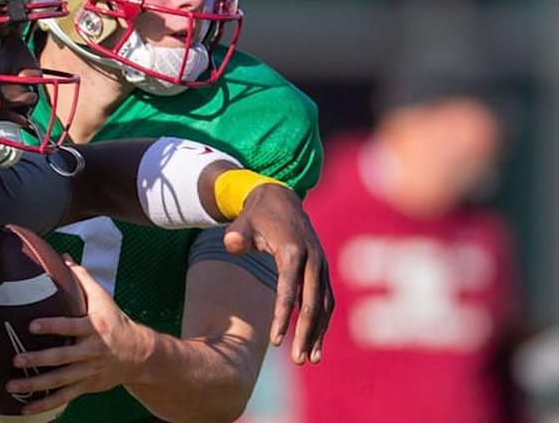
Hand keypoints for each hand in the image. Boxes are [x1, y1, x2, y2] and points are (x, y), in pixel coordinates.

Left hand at [5, 259, 151, 415]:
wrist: (139, 355)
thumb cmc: (115, 322)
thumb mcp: (102, 298)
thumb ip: (81, 278)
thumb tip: (63, 255)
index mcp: (93, 328)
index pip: (70, 326)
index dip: (52, 326)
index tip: (32, 325)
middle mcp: (91, 351)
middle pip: (62, 357)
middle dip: (38, 360)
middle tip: (16, 359)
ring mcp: (88, 372)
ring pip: (60, 381)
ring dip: (35, 385)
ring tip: (12, 385)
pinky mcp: (86, 386)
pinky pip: (64, 398)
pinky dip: (44, 405)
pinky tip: (25, 409)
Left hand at [223, 183, 333, 364]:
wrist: (280, 198)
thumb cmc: (256, 215)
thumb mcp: (243, 222)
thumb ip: (236, 235)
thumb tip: (231, 244)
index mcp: (293, 250)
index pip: (289, 291)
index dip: (282, 317)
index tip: (275, 341)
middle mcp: (313, 259)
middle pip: (312, 303)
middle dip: (305, 333)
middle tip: (298, 360)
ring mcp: (321, 265)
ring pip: (324, 305)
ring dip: (318, 333)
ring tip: (310, 359)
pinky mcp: (323, 271)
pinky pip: (326, 301)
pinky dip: (323, 322)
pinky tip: (316, 343)